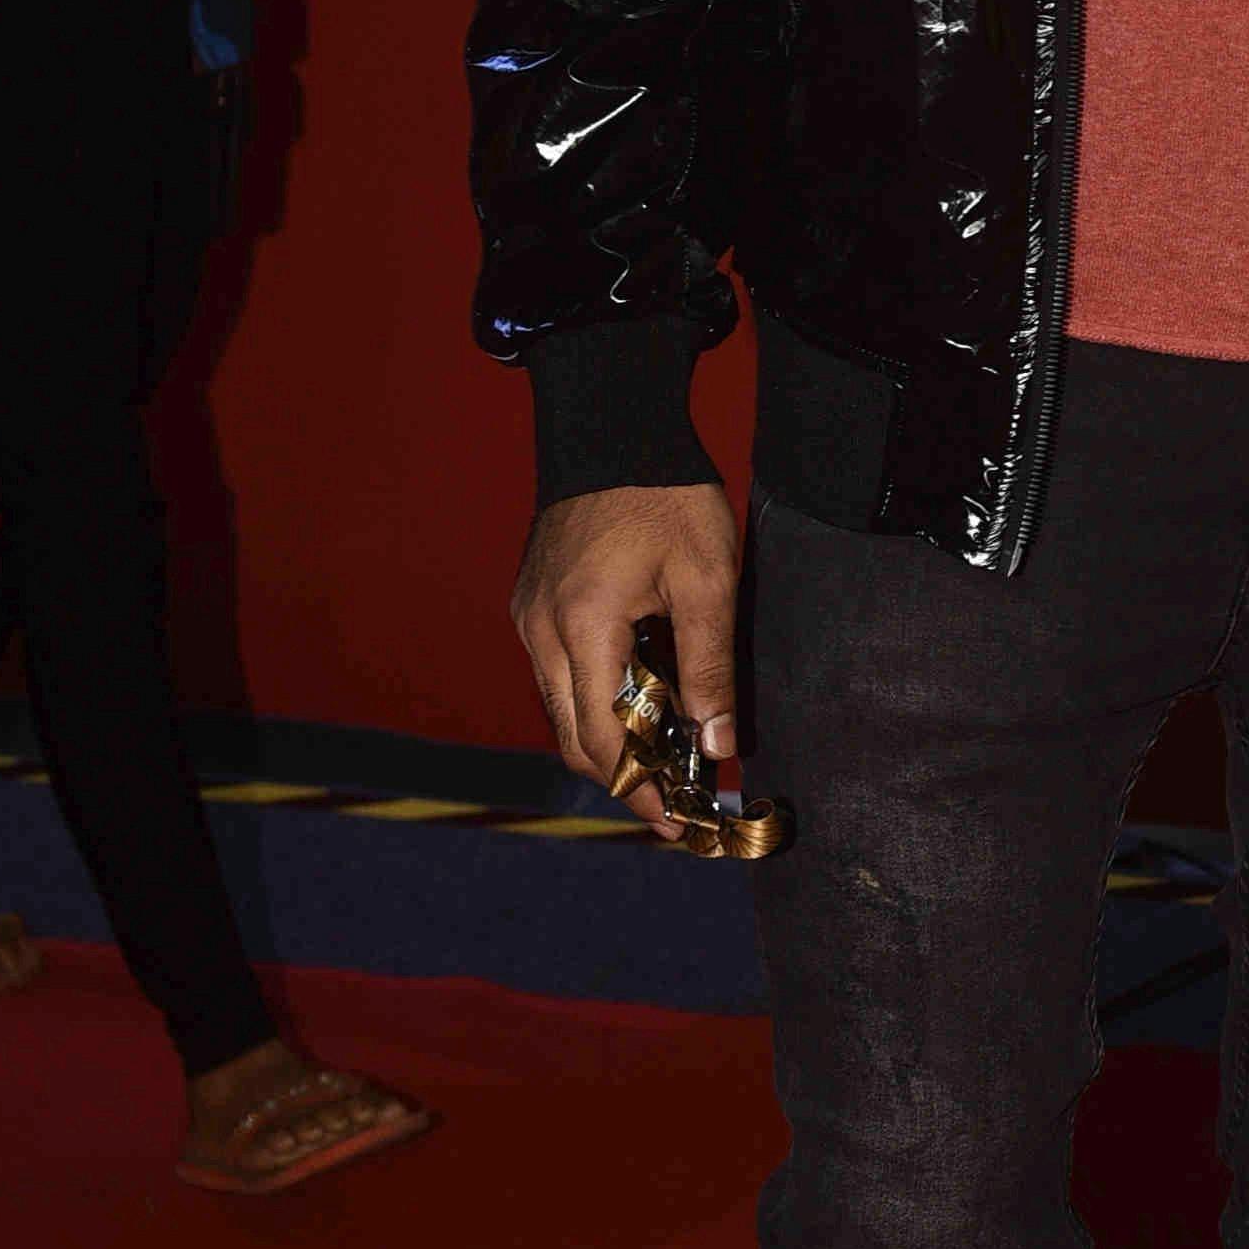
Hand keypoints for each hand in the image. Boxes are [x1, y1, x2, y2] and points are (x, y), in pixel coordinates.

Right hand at [514, 478, 741, 837]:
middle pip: (572, 736)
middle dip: (623, 778)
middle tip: (674, 806)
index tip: (677, 823)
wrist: (612, 425)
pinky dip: (593, 702)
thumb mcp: (707, 578)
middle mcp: (540, 631)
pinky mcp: (531, 602)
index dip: (639, 789)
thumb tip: (719, 744)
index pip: (601, 739)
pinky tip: (637, 705)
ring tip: (664, 762)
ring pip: (561, 708)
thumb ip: (710, 665)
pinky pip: (557, 674)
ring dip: (607, 741)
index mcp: (583, 627)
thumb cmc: (666, 494)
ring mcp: (528, 616)